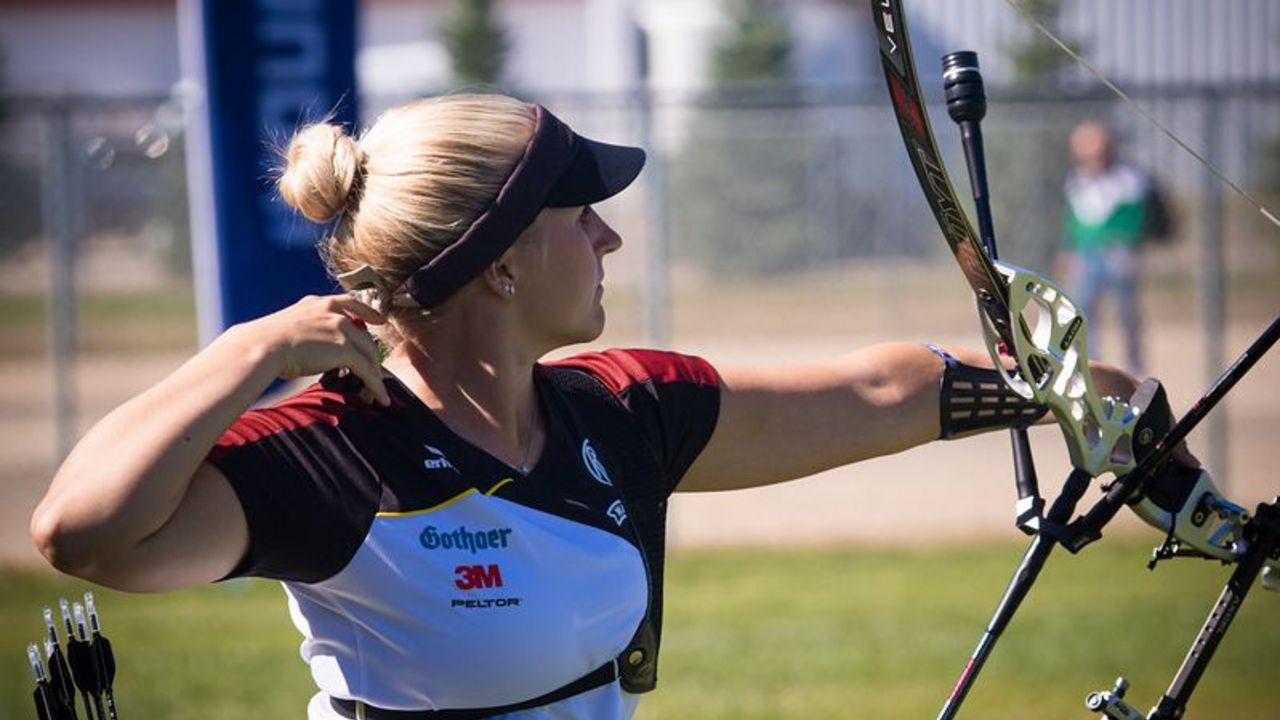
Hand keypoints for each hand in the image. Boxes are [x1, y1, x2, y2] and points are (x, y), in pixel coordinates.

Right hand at [241, 294, 390, 405]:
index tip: (380, 320)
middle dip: (370, 359)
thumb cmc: (264, 343)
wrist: (261, 346)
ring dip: (374, 377)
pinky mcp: (345, 349)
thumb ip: (305, 330)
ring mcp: (341, 329)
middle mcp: (334, 312)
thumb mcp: (288, 325)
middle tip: (371, 377)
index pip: (351, 303)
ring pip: (369, 355)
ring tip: (372, 395)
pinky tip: (380, 399)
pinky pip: (368, 371)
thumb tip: (306, 348)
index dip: (369, 313)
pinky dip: (376, 387)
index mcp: (319, 304)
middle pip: (364, 336)